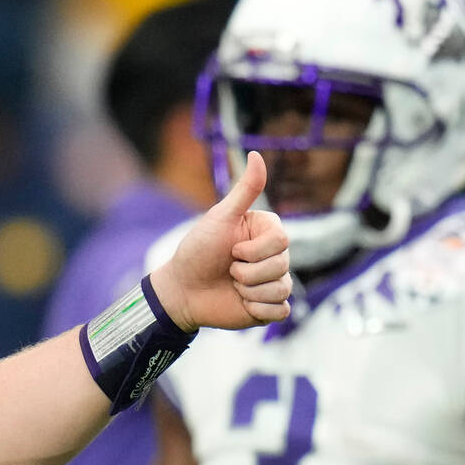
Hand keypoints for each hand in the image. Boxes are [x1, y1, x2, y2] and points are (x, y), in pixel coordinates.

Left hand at [149, 151, 290, 330]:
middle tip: (227, 270)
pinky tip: (241, 303)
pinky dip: (257, 309)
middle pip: (282, 265)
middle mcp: (274, 256)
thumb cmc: (198, 249)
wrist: (182, 288)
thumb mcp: (220, 217)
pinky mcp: (270, 306)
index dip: (253, 250)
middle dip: (247, 272)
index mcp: (266, 232)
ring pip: (282, 289)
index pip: (281, 241)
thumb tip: (256, 154)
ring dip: (249, 291)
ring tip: (232, 285)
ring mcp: (273, 281)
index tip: (231, 249)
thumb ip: (244, 189)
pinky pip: (281, 311)